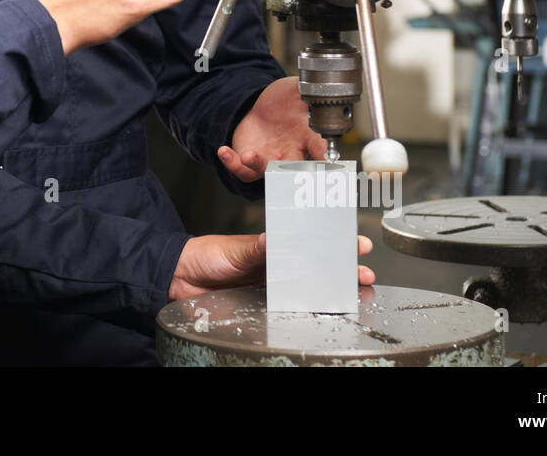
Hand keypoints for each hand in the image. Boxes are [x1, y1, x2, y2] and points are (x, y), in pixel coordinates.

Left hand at [169, 233, 375, 300]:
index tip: (355, 242)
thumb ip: (257, 247)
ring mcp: (271, 285)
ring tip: (354, 289)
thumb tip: (273, 239)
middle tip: (364, 272)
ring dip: (331, 288)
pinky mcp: (263, 302)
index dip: (333, 242)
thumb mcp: (236, 249)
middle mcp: (277, 265)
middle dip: (342, 268)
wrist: (182, 277)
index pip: (309, 241)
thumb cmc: (207, 255)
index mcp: (273, 244)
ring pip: (309, 286)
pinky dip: (308, 305)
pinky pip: (290, 304)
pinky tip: (324, 306)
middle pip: (316, 266)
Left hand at [217, 76, 327, 180]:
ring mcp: (270, 157)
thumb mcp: (298, 89)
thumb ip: (310, 90)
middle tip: (288, 168)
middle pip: (294, 168)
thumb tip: (320, 87)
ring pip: (266, 170)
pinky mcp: (251, 158)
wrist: (263, 106)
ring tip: (248, 156)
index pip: (320, 149)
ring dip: (257, 165)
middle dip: (291, 171)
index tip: (326, 161)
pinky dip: (232, 164)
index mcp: (308, 137)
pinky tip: (224, 151)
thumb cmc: (287, 101)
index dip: (324, 157)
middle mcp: (291, 151)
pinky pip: (243, 170)